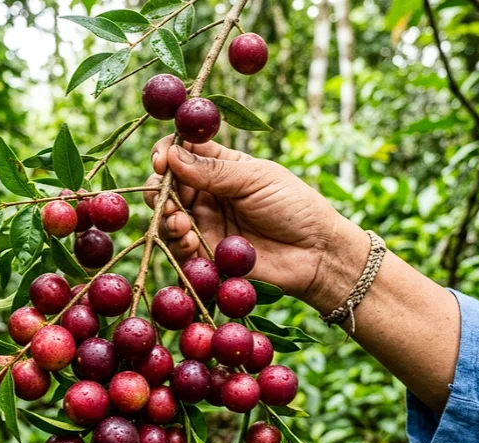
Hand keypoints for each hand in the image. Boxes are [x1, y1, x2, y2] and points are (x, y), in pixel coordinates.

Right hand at [144, 136, 367, 311]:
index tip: (163, 160)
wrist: (316, 253)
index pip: (183, 152)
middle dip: (161, 189)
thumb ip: (214, 169)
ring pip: (168, 216)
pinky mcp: (207, 255)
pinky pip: (180, 248)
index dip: (168, 152)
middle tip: (169, 197)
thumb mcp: (256, 178)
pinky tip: (189, 239)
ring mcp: (206, 225)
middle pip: (168, 185)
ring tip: (181, 222)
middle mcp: (209, 194)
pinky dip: (178, 242)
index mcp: (222, 167)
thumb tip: (173, 155)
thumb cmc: (294, 207)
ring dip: (167, 217)